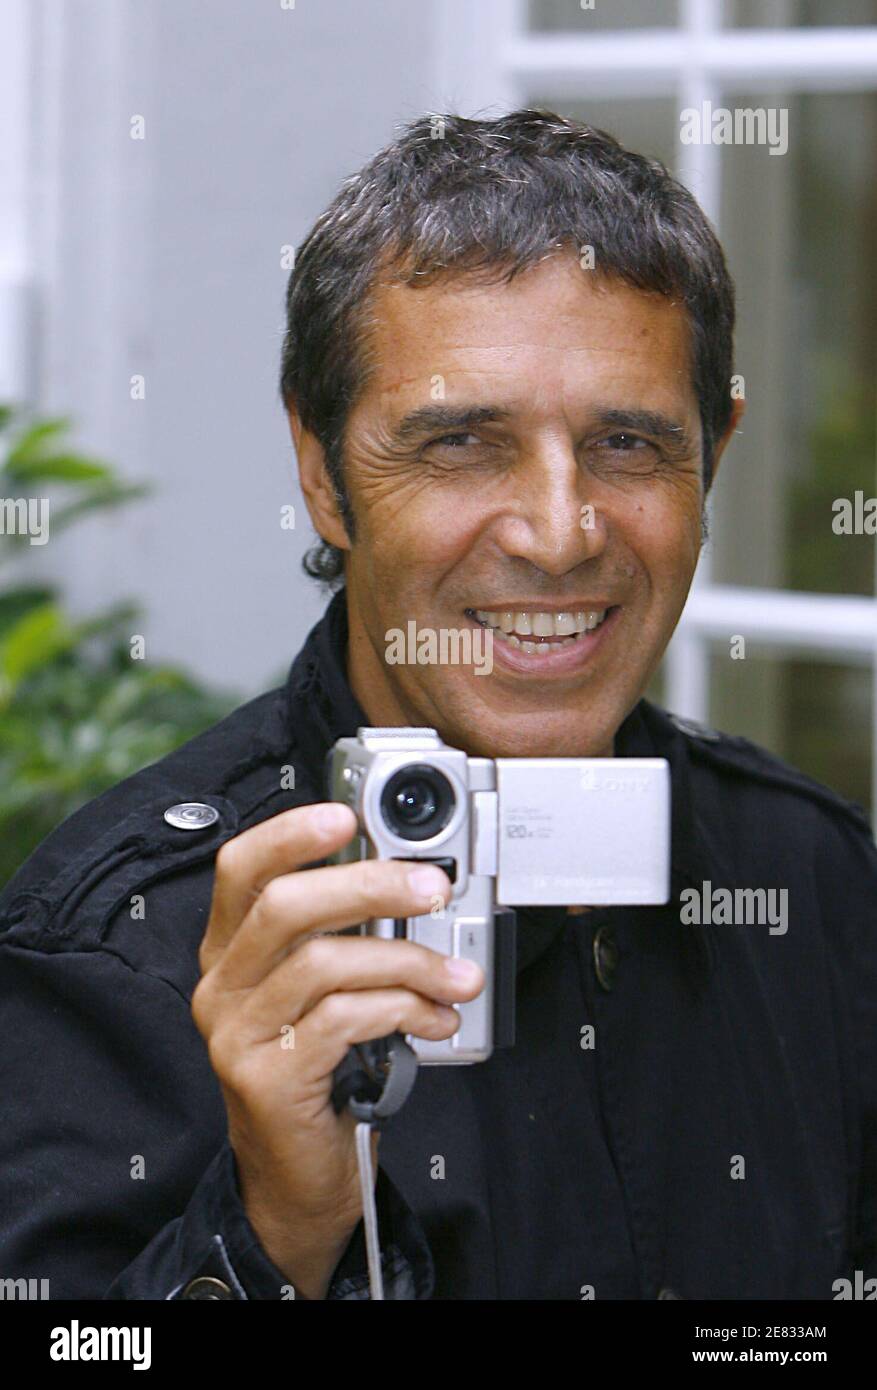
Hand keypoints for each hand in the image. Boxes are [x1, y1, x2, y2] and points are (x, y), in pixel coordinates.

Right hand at [191, 802, 484, 1297]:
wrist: (297, 1177)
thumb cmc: (320, 1071)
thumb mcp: (321, 994)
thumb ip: (343, 938)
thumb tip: (410, 882)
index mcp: (231, 951)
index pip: (240, 869)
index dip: (289, 834)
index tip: (346, 815)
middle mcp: (221, 986)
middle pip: (285, 906)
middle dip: (370, 885)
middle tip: (432, 887)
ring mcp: (235, 1034)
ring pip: (324, 964)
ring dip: (408, 962)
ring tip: (457, 977)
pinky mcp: (265, 1079)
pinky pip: (343, 1020)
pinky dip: (403, 1010)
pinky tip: (435, 1019)